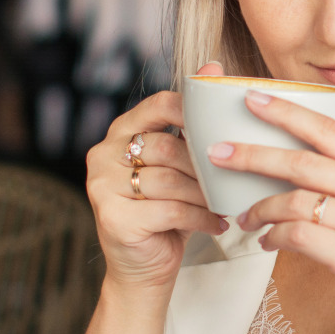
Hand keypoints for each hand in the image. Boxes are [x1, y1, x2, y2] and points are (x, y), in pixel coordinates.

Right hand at [85, 62, 228, 292]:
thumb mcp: (180, 163)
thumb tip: (214, 66)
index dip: (195, 112)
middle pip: (166, 145)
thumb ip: (191, 121)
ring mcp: (102, 186)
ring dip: (205, 193)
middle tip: (232, 177)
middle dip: (204, 164)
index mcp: (120, 132)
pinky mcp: (113, 218)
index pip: (159, 105)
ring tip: (226, 202)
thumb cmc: (167, 210)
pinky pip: (169, 210)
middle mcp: (103, 154)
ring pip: (169, 179)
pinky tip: (217, 223)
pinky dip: (200, 217)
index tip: (224, 128)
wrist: (143, 268)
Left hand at [208, 92, 334, 333]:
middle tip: (217, 152)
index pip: (329, 129)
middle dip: (253, 154)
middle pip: (303, 161)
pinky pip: (300, 236)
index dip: (288, 110)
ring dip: (261, 206)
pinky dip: (275, 236)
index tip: (251, 97)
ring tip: (244, 217)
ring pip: (297, 200)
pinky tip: (266, 242)